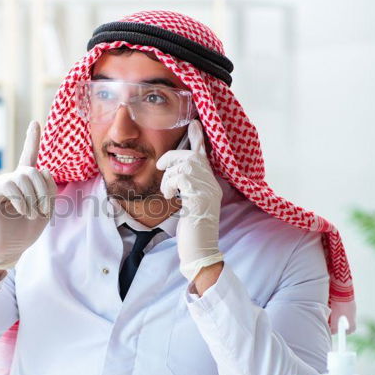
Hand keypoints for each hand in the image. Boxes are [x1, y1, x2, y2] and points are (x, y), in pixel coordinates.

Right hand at [0, 121, 56, 269]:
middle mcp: (10, 180)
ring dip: (34, 199)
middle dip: (44, 191)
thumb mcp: (44, 209)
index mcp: (24, 183)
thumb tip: (43, 169)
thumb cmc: (23, 232)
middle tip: (44, 211)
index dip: (32, 139)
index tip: (35, 123)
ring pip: (24, 177)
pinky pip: (10, 186)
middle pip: (34, 171)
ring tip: (31, 214)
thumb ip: (48, 189)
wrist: (6, 250)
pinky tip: (22, 212)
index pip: (29, 157)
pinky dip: (21, 200)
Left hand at [156, 119, 223, 281]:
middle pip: (192, 156)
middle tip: (162, 167)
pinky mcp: (199, 197)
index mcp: (210, 185)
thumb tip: (176, 178)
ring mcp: (207, 190)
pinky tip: (172, 198)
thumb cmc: (192, 232)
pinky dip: (170, 185)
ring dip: (169, 178)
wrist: (199, 251)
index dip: (198, 139)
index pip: (204, 156)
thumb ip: (186, 190)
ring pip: (184, 166)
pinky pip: (180, 177)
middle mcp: (212, 184)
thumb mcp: (189, 206)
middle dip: (173, 158)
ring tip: (169, 193)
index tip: (194, 123)